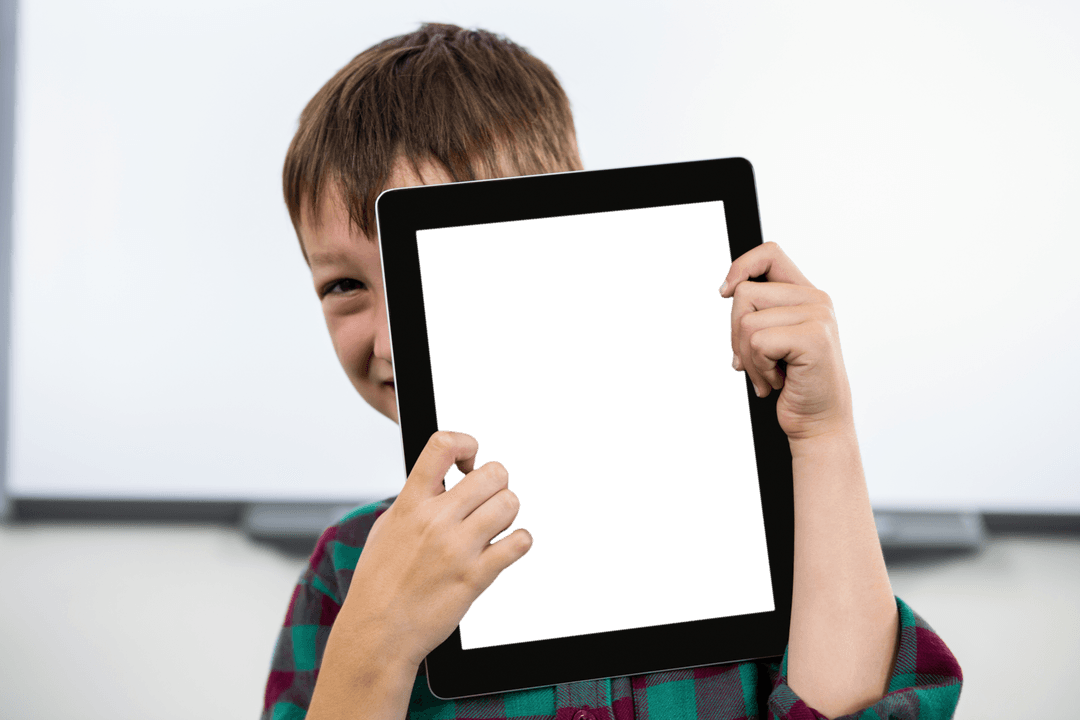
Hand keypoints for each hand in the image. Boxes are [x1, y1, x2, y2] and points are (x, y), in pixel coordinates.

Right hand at [340, 431, 532, 668]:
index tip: (468, 460)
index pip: (442, 446)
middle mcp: (435, 521)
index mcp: (411, 503)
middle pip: (493, 473)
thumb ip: (415, 498)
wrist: (377, 632)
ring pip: (510, 503)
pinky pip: (519, 543)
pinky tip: (506, 548)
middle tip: (486, 500)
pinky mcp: (475, 577)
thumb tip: (441, 477)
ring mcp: (457, 549)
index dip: (465, 443)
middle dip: (496, 483)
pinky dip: (520, 542)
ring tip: (495, 526)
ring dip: (508, 513)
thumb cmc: (379, 581)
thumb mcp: (387, 527)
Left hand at [719, 242, 853, 441]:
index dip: (740, 267)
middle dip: (735, 335)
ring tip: (769, 376)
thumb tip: (725, 290)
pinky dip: (759, 370)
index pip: (769, 253)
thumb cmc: (792, 384)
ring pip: (747, 322)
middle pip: (744, 294)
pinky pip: (758, 343)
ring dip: (748, 359)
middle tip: (753, 363)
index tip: (724, 293)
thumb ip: (757, 312)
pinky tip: (779, 383)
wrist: (817, 423)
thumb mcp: (771, 340)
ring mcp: (819, 315)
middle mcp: (816, 299)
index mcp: (806, 294)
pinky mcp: (814, 337)